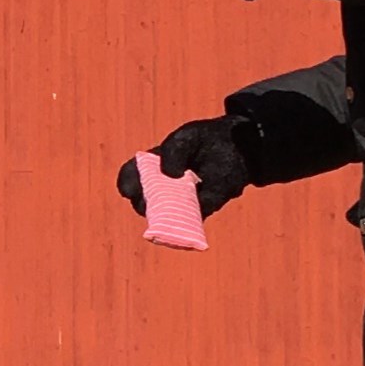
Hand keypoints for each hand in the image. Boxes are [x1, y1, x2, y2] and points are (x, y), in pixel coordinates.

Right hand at [115, 117, 250, 216]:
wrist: (236, 147)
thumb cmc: (204, 141)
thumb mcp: (187, 137)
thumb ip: (174, 150)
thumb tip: (170, 174)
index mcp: (150, 168)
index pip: (129, 178)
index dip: (127, 184)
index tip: (130, 189)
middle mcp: (159, 189)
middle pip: (141, 203)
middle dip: (143, 204)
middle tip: (151, 200)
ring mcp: (178, 203)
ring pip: (162, 219)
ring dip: (163, 218)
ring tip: (172, 208)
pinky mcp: (198, 214)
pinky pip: (187, 227)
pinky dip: (184, 228)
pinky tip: (186, 223)